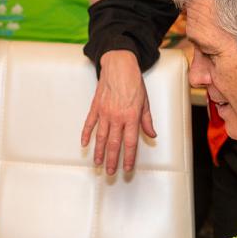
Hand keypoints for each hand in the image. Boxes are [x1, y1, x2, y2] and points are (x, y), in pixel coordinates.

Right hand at [81, 50, 155, 174]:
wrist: (119, 65)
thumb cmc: (134, 82)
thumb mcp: (145, 102)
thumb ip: (147, 120)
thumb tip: (152, 135)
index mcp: (131, 116)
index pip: (130, 142)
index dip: (129, 157)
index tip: (127, 168)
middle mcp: (117, 117)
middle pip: (114, 143)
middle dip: (112, 159)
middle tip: (110, 172)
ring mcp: (104, 112)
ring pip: (101, 137)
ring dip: (99, 151)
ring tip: (97, 163)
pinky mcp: (95, 106)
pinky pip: (89, 123)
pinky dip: (85, 134)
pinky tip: (84, 144)